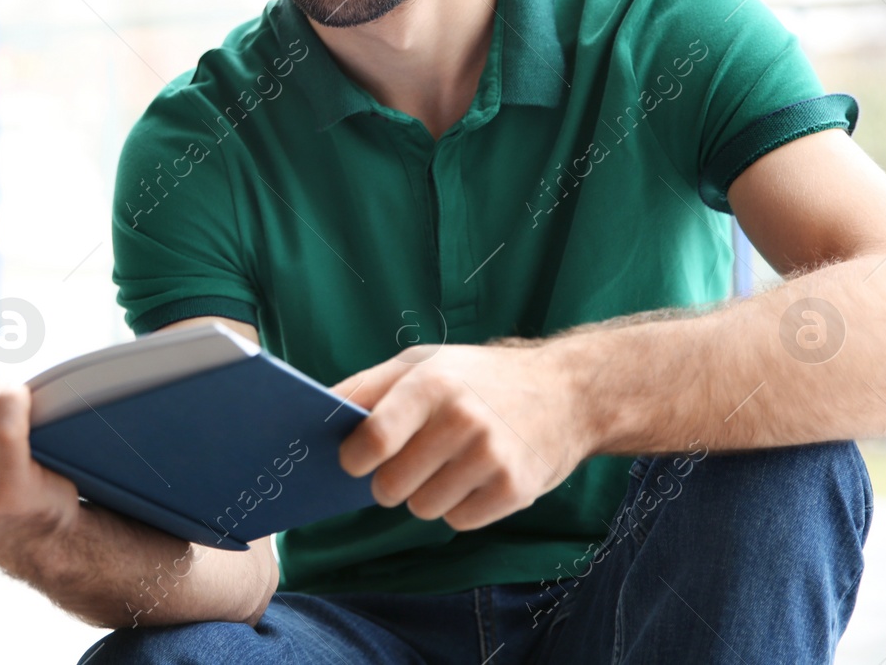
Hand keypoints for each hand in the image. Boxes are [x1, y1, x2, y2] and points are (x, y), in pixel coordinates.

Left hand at [331, 344, 588, 530]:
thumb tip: (317, 416)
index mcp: (431, 384)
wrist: (567, 392)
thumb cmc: (480, 377)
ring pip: (423, 509)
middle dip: (388, 484)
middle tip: (404, 465)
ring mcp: (491, 457)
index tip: (354, 461)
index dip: (354, 459)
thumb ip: (368, 387)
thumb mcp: (424, 362)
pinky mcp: (516, 490)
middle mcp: (462, 419)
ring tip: (447, 465)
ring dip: (425, 496)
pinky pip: (458, 521)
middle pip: (391, 486)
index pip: (373, 439)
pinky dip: (459, 507)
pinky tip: (475, 478)